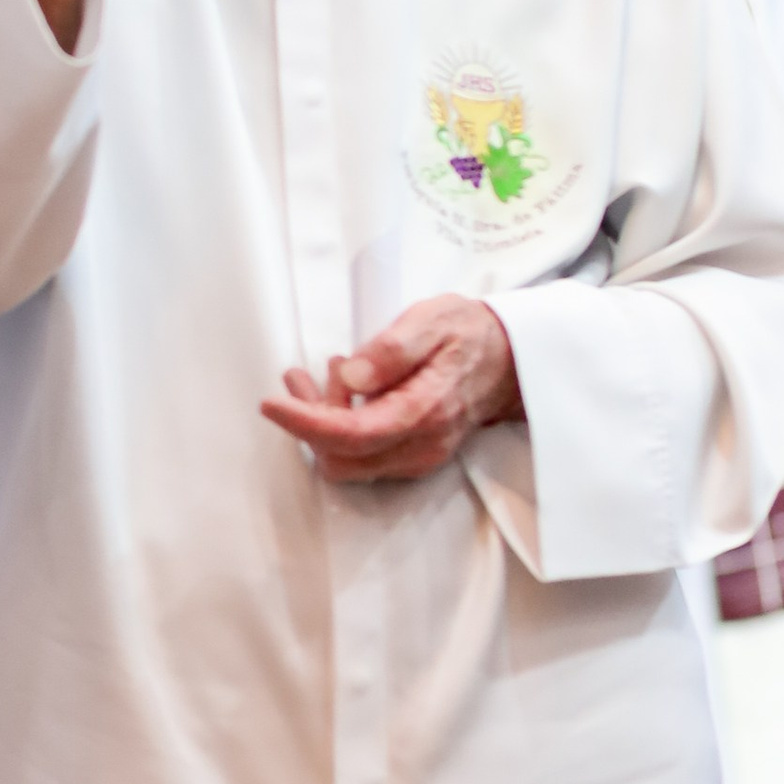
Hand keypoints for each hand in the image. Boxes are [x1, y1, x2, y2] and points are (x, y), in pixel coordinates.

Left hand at [259, 296, 522, 484]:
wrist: (511, 360)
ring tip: (318, 372)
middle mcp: (422, 445)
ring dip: (322, 423)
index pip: (352, 435)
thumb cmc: (468, 334)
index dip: (305, 423)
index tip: (272, 403)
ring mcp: (419, 457)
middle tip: (300, 375)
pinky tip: (341, 387)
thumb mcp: (432, 321)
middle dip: (310, 422)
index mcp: (425, 411)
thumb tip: (351, 375)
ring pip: (348, 462)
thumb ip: (392, 349)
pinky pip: (363, 456)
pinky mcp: (413, 456)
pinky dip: (339, 427)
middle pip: (342, 458)